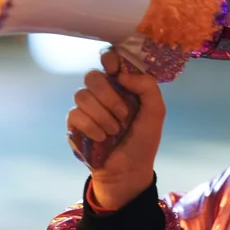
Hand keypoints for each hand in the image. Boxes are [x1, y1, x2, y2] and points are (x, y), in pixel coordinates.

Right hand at [66, 49, 165, 208]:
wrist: (129, 170)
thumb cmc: (144, 139)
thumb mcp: (155, 112)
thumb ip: (147, 87)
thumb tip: (122, 74)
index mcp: (122, 85)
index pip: (109, 59)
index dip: (109, 59)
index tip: (115, 70)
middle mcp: (102, 92)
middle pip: (92, 75)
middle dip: (109, 96)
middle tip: (123, 114)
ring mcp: (86, 107)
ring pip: (82, 95)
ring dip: (102, 115)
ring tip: (115, 131)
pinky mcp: (74, 124)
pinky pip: (75, 114)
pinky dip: (91, 126)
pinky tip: (102, 138)